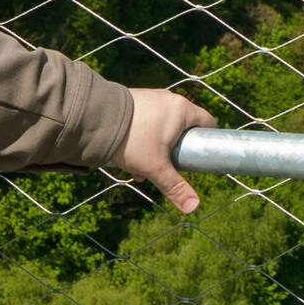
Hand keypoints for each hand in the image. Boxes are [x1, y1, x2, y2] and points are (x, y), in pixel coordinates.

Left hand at [117, 86, 213, 213]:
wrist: (96, 119)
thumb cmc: (132, 140)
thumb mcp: (156, 167)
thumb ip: (175, 187)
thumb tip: (193, 207)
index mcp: (182, 109)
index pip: (207, 122)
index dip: (206, 141)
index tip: (198, 157)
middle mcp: (169, 99)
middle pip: (183, 128)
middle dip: (175, 151)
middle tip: (166, 166)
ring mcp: (151, 97)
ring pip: (163, 126)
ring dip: (156, 148)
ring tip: (141, 166)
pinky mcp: (135, 100)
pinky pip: (146, 121)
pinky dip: (142, 138)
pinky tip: (128, 154)